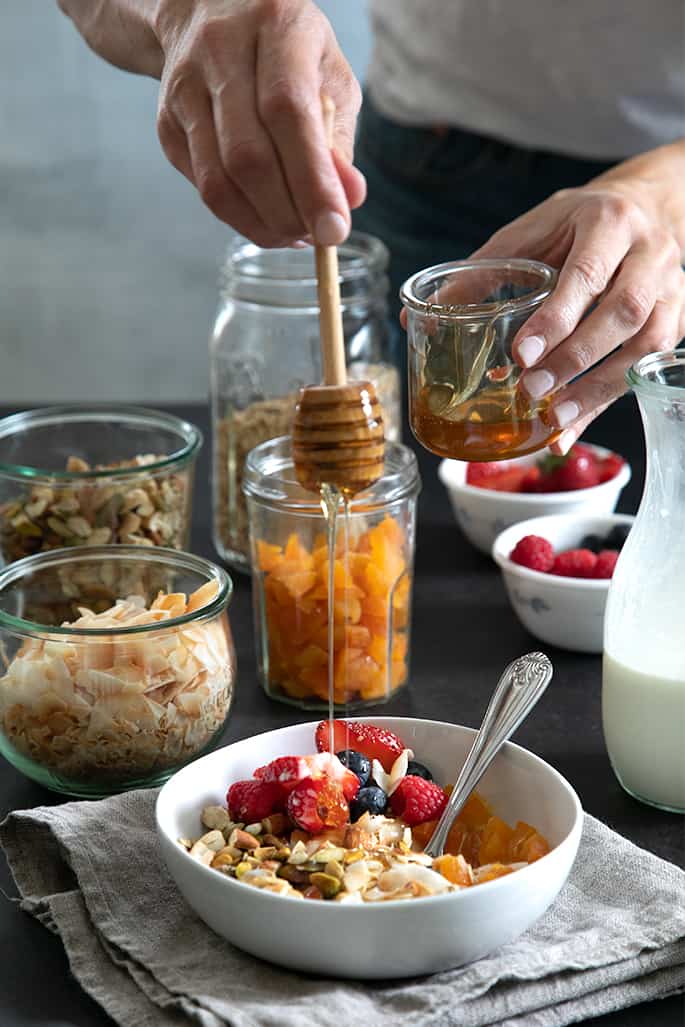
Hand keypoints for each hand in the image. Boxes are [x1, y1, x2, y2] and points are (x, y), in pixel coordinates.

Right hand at [154, 0, 365, 245]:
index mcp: (276, 25)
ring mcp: (184, 88)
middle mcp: (221, 51)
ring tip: (293, 233)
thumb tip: (349, 199)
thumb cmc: (286, 50)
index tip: (334, 228)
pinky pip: (202, 186)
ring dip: (261, 223)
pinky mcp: (167, 123)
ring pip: (218, 181)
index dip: (312, 180)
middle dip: (287, 213)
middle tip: (315, 235)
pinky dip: (239, 216)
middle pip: (248, 156)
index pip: (288, 112)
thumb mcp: (328, 77)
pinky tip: (265, 216)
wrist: (207, 13)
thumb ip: (340, 139)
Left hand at [470, 182, 684, 452]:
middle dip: (577, 358)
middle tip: (532, 390)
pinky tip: (571, 429)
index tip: (522, 354)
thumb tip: (418, 321)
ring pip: (646, 345)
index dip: (557, 318)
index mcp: (608, 222)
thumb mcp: (530, 231)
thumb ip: (481, 272)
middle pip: (624, 313)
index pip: (587, 273)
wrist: (648, 207)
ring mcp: (672, 288)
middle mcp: (649, 253)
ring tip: (553, 418)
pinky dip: (606, 403)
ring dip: (598, 389)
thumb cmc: (578, 222)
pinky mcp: (678, 319)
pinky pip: (648, 369)